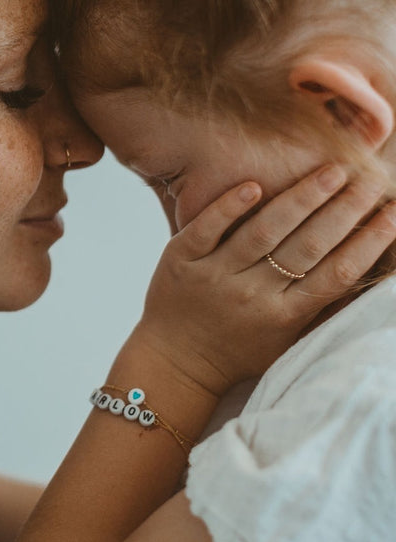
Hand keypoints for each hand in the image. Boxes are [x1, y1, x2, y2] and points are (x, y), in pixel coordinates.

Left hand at [135, 165, 395, 394]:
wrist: (175, 363)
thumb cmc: (235, 352)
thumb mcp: (282, 342)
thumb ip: (316, 312)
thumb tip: (364, 277)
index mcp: (283, 316)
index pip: (336, 275)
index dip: (369, 243)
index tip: (393, 213)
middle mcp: (251, 296)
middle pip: (307, 248)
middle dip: (345, 211)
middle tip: (370, 179)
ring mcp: (213, 277)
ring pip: (263, 233)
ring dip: (301, 199)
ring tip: (332, 172)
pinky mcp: (181, 262)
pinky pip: (206, 229)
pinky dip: (229, 207)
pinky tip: (255, 186)